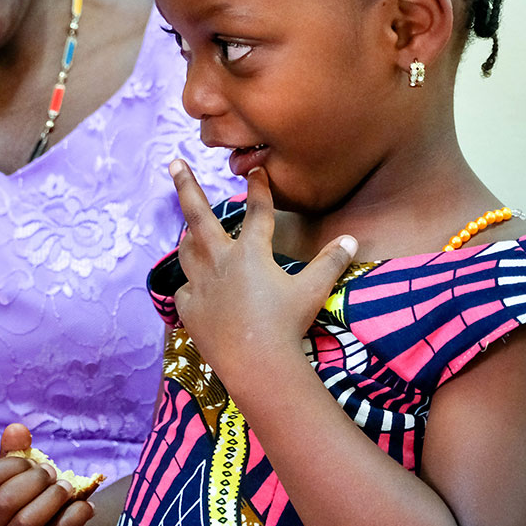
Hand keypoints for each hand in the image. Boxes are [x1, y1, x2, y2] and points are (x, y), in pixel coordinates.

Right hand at [0, 423, 95, 525]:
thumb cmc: (29, 501)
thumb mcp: (17, 476)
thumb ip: (14, 451)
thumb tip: (17, 428)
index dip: (13, 464)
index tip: (32, 461)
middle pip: (5, 500)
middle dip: (34, 480)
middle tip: (52, 473)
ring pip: (28, 520)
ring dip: (53, 497)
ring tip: (67, 487)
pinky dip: (76, 515)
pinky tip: (85, 504)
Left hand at [168, 161, 356, 377]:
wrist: (257, 362)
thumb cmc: (287, 324)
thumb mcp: (313, 290)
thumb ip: (330, 262)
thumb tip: (351, 239)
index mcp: (251, 252)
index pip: (257, 212)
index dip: (259, 189)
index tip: (255, 171)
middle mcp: (220, 260)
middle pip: (198, 216)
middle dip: (186, 185)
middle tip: (173, 162)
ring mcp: (201, 283)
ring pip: (187, 249)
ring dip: (189, 236)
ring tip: (187, 227)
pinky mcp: (189, 307)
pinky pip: (186, 289)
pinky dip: (191, 285)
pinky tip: (194, 286)